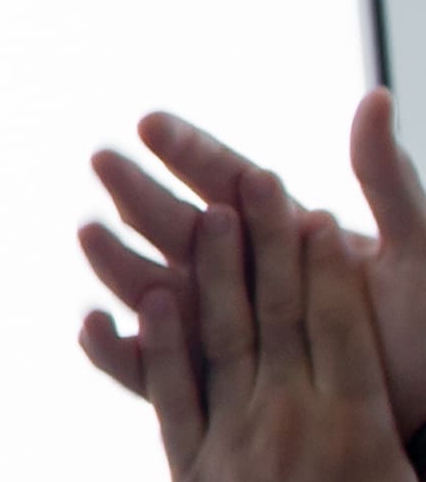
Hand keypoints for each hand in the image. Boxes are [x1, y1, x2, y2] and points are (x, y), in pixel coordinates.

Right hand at [82, 95, 425, 437]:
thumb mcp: (419, 250)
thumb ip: (386, 179)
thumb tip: (374, 96)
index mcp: (281, 230)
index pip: (226, 179)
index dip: (187, 150)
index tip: (150, 123)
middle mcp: (237, 273)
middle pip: (175, 225)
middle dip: (136, 192)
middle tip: (102, 160)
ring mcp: (215, 327)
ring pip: (151, 287)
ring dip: (115, 261)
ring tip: (89, 235)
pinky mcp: (204, 385)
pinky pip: (148, 369)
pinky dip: (114, 350)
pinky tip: (91, 329)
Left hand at [137, 195, 425, 481]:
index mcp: (362, 432)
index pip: (342, 326)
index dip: (325, 266)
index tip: (314, 212)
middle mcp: (292, 423)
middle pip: (276, 314)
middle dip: (264, 243)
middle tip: (249, 180)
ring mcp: (233, 446)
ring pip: (218, 340)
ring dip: (209, 274)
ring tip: (200, 218)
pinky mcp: (189, 479)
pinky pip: (170, 395)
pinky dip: (159, 344)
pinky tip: (148, 303)